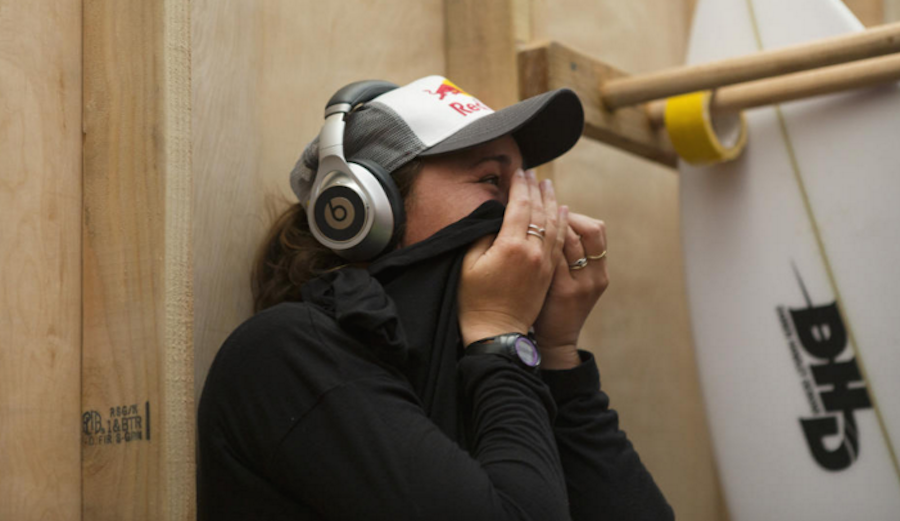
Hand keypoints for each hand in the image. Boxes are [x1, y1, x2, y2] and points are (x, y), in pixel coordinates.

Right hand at [458, 170, 567, 346]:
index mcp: (511, 246)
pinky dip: (562, 223)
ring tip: (549, 186)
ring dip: (552, 202)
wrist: (496, 333)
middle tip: (533, 173)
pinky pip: (560, 242)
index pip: (519, 206)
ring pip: (555, 224)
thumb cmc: (475, 300)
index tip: (518, 172)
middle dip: (537, 189)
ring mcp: (545, 263)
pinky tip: (563, 212)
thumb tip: (497, 218)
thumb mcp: (469, 264)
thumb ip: (483, 236)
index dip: (519, 186)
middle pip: (540, 211)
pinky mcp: (549, 273)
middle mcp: (533, 252)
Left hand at [532, 213, 608, 368]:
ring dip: (552, 224)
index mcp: (599, 271)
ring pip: (572, 239)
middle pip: (590, 229)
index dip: (576, 216)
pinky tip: (526, 235)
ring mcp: (583, 284)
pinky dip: (543, 242)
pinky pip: (556, 255)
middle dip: (566, 215)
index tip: (554, 209)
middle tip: (543, 209)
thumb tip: (553, 220)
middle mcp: (596, 276)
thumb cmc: (555, 306)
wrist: (552, 342)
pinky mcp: (565, 290)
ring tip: (533, 218)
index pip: (596, 230)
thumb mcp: (572, 281)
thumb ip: (569, 256)